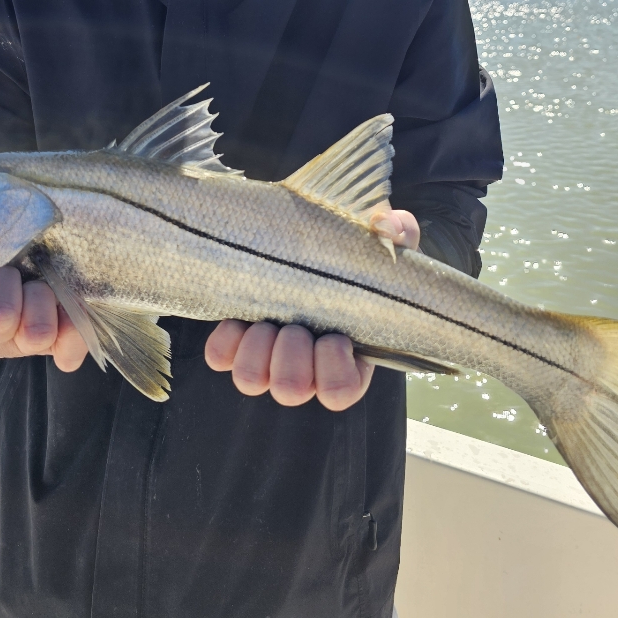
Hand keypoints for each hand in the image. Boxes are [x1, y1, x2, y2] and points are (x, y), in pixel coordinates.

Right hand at [0, 234, 88, 371]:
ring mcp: (16, 346)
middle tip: (8, 268)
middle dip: (7, 280)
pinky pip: (68, 351)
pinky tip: (66, 310)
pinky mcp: (50, 348)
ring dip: (41, 297)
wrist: (3, 286)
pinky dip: (73, 330)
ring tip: (36, 283)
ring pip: (37, 332)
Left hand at [203, 206, 419, 409]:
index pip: (339, 392)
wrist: (308, 246)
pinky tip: (239, 317)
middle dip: (291, 354)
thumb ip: (397, 230)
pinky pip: (219, 357)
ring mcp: (267, 359)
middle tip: (296, 324)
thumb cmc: (353, 254)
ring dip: (257, 349)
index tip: (336, 336)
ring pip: (250, 380)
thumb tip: (389, 225)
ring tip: (267, 320)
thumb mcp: (380, 240)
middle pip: (290, 389)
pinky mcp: (236, 343)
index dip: (334, 369)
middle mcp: (305, 368)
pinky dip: (226, 339)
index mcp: (347, 358)